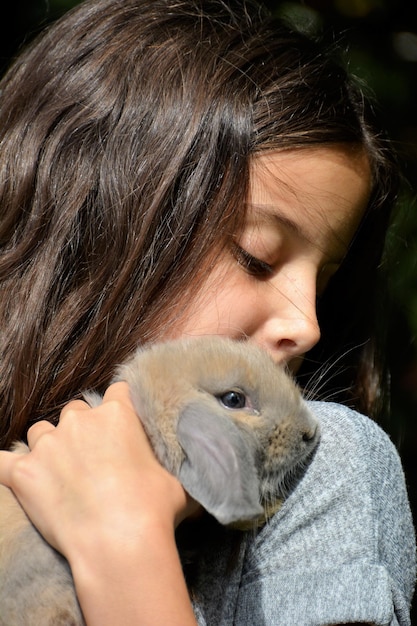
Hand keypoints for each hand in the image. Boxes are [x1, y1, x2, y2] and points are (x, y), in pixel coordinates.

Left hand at [0, 382, 196, 559]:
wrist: (119, 542)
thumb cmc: (153, 510)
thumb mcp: (175, 478)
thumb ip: (168, 461)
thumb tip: (184, 465)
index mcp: (118, 415)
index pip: (117, 392)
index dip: (119, 406)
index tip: (120, 423)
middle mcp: (80, 422)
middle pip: (75, 412)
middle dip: (81, 429)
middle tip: (90, 458)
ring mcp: (48, 445)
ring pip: (40, 431)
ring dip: (47, 446)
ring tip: (57, 470)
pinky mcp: (23, 473)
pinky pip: (1, 461)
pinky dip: (6, 467)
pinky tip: (12, 473)